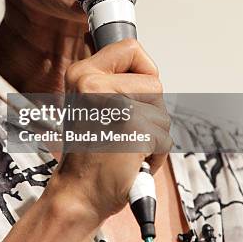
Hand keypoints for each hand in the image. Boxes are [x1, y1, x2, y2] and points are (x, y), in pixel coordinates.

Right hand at [46, 38, 171, 225]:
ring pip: (161, 112)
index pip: (131, 47)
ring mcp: (114, 103)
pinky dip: (155, 155)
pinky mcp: (133, 126)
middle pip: (154, 82)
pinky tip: (131, 161)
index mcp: (82, 73)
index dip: (143, 69)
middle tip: (125, 130)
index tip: (138, 89)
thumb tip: (140, 62)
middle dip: (149, 111)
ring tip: (126, 147)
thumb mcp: (88, 104)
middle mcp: (93, 83)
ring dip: (152, 136)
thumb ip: (111, 81)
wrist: (78, 193)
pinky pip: (164, 137)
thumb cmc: (88, 154)